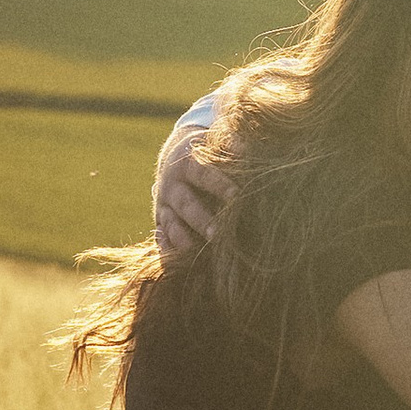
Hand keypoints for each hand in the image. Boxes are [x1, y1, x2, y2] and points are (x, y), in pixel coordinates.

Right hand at [152, 117, 228, 262]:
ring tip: (195, 255)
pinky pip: (161, 240)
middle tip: (218, 234)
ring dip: (183, 241)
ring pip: (171, 225)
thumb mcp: (215, 143)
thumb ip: (232, 146)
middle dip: (201, 220)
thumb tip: (250, 150)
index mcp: (187, 163)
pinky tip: (175, 266)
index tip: (237, 195)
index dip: (219, 184)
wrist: (175, 159)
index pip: (203, 174)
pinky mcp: (160, 224)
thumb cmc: (207, 153)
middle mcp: (172, 185)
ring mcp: (163, 206)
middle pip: (186, 204)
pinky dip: (168, 253)